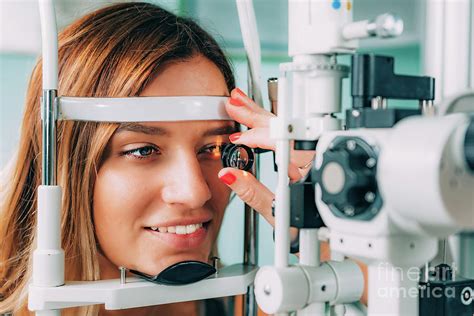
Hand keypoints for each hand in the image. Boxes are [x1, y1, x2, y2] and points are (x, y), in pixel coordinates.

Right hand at [218, 88, 314, 226]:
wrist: (324, 238)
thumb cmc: (308, 229)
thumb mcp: (277, 214)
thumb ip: (252, 193)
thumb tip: (229, 174)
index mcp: (313, 166)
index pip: (283, 141)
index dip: (258, 137)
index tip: (238, 138)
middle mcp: (315, 156)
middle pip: (285, 127)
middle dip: (256, 115)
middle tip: (235, 104)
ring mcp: (312, 155)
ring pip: (286, 129)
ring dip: (262, 116)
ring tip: (242, 105)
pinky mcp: (307, 157)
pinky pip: (287, 136)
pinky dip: (270, 127)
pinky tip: (258, 118)